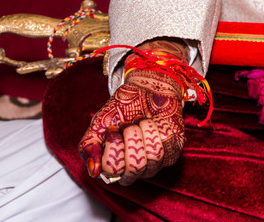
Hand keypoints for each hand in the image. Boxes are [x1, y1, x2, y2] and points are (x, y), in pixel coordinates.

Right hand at [79, 70, 184, 185]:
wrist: (145, 91)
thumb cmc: (121, 110)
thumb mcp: (99, 125)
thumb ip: (89, 147)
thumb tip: (94, 171)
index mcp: (116, 168)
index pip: (113, 170)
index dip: (113, 145)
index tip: (113, 129)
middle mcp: (137, 171)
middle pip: (135, 166)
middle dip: (131, 135)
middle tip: (129, 124)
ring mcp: (156, 163)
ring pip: (154, 154)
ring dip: (145, 128)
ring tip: (142, 121)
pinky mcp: (174, 151)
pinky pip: (168, 141)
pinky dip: (159, 124)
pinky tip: (155, 121)